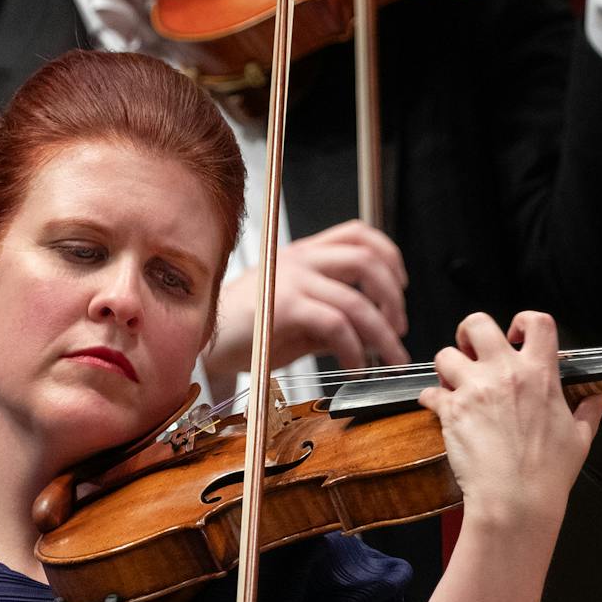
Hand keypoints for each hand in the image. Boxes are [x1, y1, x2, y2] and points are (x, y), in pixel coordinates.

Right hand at [209, 220, 409, 387]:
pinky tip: (354, 367)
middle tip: (398, 328)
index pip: (357, 234)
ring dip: (383, 334)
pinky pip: (336, 325)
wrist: (202, 344)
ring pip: (357, 300)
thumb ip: (329, 317)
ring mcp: (292, 280)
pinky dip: (354, 349)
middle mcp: (299, 259)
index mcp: (301, 254)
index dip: (389, 256)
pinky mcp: (285, 307)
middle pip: (367, 260)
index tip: (400, 286)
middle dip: (394, 297)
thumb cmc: (241, 332)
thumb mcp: (292, 316)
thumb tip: (368, 334)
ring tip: (388, 358)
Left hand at [418, 311, 601, 531]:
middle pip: (477, 324)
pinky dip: (431, 399)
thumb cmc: (548, 473)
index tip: (515, 335)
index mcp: (540, 374)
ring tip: (455, 384)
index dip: (522, 321)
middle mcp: (505, 374)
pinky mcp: (450, 410)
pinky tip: (440, 409)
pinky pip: (429, 392)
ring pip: (445, 355)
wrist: (515, 499)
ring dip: (447, 367)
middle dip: (468, 333)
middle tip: (470, 350)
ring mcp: (474, 390)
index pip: (536, 322)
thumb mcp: (581, 435)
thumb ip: (591, 405)